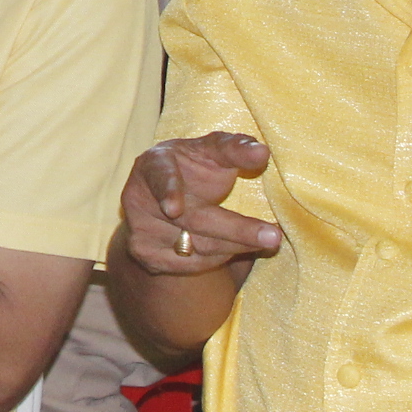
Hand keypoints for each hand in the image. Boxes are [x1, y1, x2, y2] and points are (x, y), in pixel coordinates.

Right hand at [119, 130, 279, 276]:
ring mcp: (140, 229)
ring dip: (237, 244)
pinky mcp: (147, 255)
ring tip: (267, 238)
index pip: (160, 175)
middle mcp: (138, 198)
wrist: (161, 201)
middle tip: (273, 237)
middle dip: (236, 230)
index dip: (167, 190)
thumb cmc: (194, 168)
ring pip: (198, 246)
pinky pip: (193, 263)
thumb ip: (236, 149)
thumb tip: (261, 152)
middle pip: (192, 219)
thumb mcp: (212, 153)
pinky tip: (231, 245)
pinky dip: (219, 257)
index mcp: (153, 164)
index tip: (174, 209)